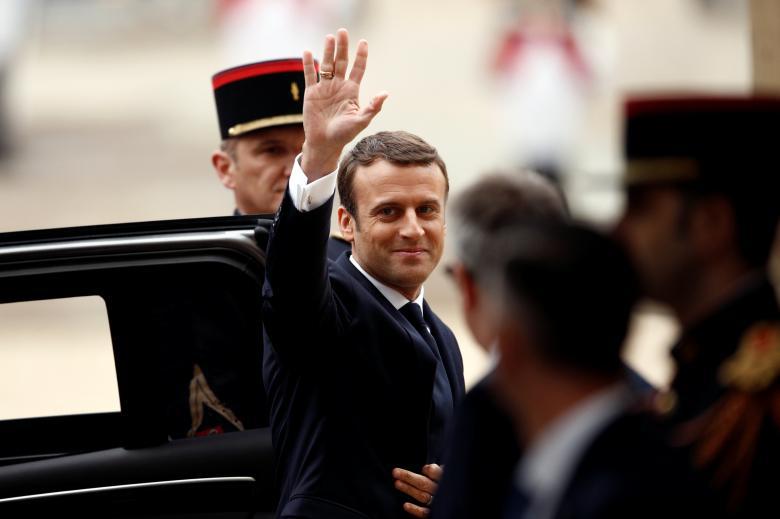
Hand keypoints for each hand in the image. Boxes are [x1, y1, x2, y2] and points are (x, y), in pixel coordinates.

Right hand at [301, 28, 387, 178]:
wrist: (324, 143)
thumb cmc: (344, 134)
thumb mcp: (361, 121)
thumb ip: (373, 107)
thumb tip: (385, 93)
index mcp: (351, 91)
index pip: (358, 69)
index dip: (361, 56)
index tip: (363, 42)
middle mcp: (338, 86)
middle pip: (341, 62)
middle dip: (343, 47)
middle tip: (343, 31)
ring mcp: (325, 88)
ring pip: (326, 65)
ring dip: (328, 51)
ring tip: (329, 37)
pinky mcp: (311, 93)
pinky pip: (310, 75)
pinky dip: (308, 64)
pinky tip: (308, 52)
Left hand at [392, 464, 442, 517]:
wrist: (455, 506)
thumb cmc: (445, 487)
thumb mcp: (443, 476)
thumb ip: (437, 472)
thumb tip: (427, 467)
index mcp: (443, 479)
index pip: (435, 472)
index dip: (428, 470)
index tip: (424, 469)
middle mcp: (440, 491)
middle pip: (424, 483)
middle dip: (409, 477)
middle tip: (395, 472)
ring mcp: (436, 502)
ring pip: (422, 496)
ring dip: (409, 489)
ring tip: (397, 483)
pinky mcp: (433, 512)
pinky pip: (424, 512)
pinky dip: (415, 509)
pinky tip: (405, 505)